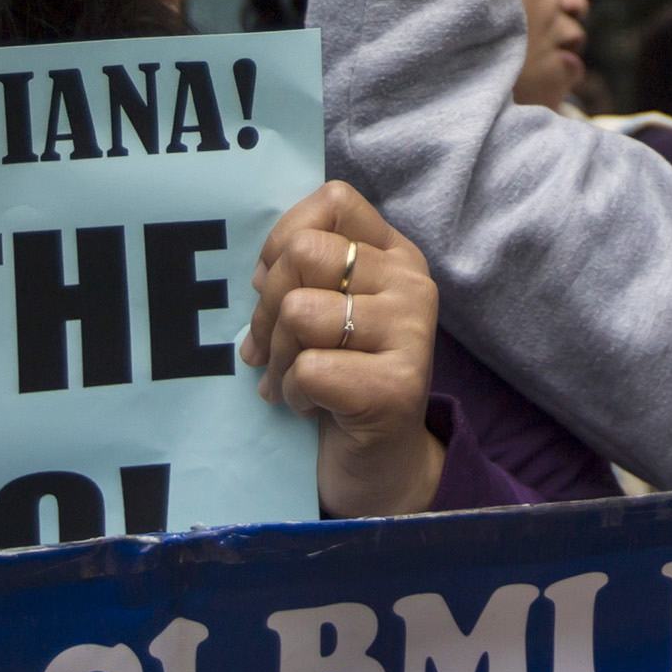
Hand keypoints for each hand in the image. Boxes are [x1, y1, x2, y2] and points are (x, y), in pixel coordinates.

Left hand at [243, 182, 448, 518]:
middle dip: (267, 310)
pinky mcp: (397, 386)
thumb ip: (302, 274)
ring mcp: (411, 332)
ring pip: (298, 311)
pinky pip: (309, 368)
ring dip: (278, 358)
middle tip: (272, 350)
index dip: (283, 238)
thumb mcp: (323, 314)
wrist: (379, 469)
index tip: (275, 285)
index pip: (333, 202)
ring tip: (293, 380)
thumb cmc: (341, 383)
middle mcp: (412, 283)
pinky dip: (294, 393)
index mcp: (395, 255)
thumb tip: (260, 273)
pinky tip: (313, 408)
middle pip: (302, 255)